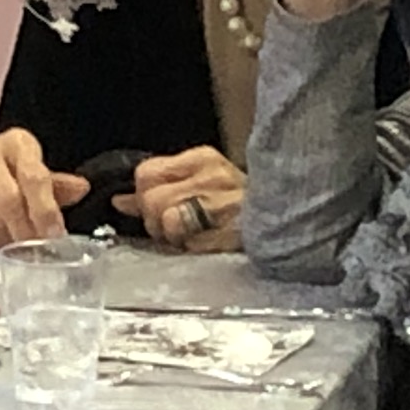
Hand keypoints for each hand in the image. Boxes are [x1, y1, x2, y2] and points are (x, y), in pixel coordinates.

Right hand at [0, 129, 89, 249]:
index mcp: (18, 143)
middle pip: (8, 198)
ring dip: (2, 236)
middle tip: (35, 251)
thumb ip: (58, 185)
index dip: (45, 210)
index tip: (55, 236)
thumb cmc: (16, 168)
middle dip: (24, 229)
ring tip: (14, 249)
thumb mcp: (38, 170)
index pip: (34, 177)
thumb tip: (81, 189)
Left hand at [115, 147, 243, 252]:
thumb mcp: (200, 185)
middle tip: (176, 230)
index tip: (156, 209)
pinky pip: (190, 244)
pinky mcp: (233, 231)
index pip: (145, 173)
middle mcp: (213, 175)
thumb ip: (159, 189)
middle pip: (151, 199)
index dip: (143, 197)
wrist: (289, 223)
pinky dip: (193, 250)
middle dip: (155, 222)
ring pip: (166, 221)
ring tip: (195, 237)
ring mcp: (224, 203)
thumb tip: (120, 201)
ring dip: (173, 238)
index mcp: (202, 159)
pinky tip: (208, 244)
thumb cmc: (243, 208)